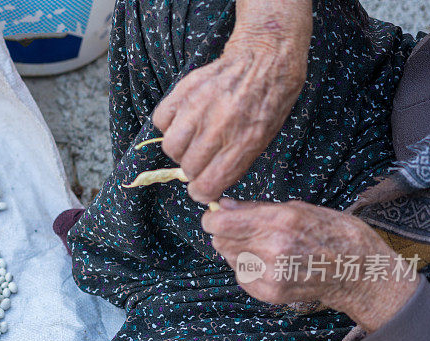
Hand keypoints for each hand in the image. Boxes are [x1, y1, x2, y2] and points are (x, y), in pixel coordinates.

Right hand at [152, 5, 309, 203]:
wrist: (264, 58)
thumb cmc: (268, 102)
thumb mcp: (263, 139)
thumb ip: (235, 164)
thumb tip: (208, 184)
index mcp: (242, 144)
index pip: (206, 186)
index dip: (202, 192)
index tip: (203, 188)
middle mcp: (218, 128)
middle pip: (188, 169)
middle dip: (194, 169)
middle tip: (203, 157)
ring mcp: (198, 109)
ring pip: (171, 148)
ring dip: (180, 149)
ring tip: (193, 139)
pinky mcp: (184, 92)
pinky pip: (161, 121)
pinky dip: (169, 124)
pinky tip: (184, 120)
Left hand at [201, 198, 419, 331]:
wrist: (359, 271)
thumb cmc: (333, 233)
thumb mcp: (298, 208)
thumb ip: (255, 208)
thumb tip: (222, 205)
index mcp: (279, 221)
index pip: (221, 223)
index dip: (213, 219)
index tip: (216, 217)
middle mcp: (272, 248)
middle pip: (221, 241)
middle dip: (226, 234)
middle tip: (245, 231)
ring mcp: (271, 274)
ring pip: (230, 259)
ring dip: (238, 251)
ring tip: (264, 248)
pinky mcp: (271, 293)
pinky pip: (242, 277)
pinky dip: (248, 270)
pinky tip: (270, 264)